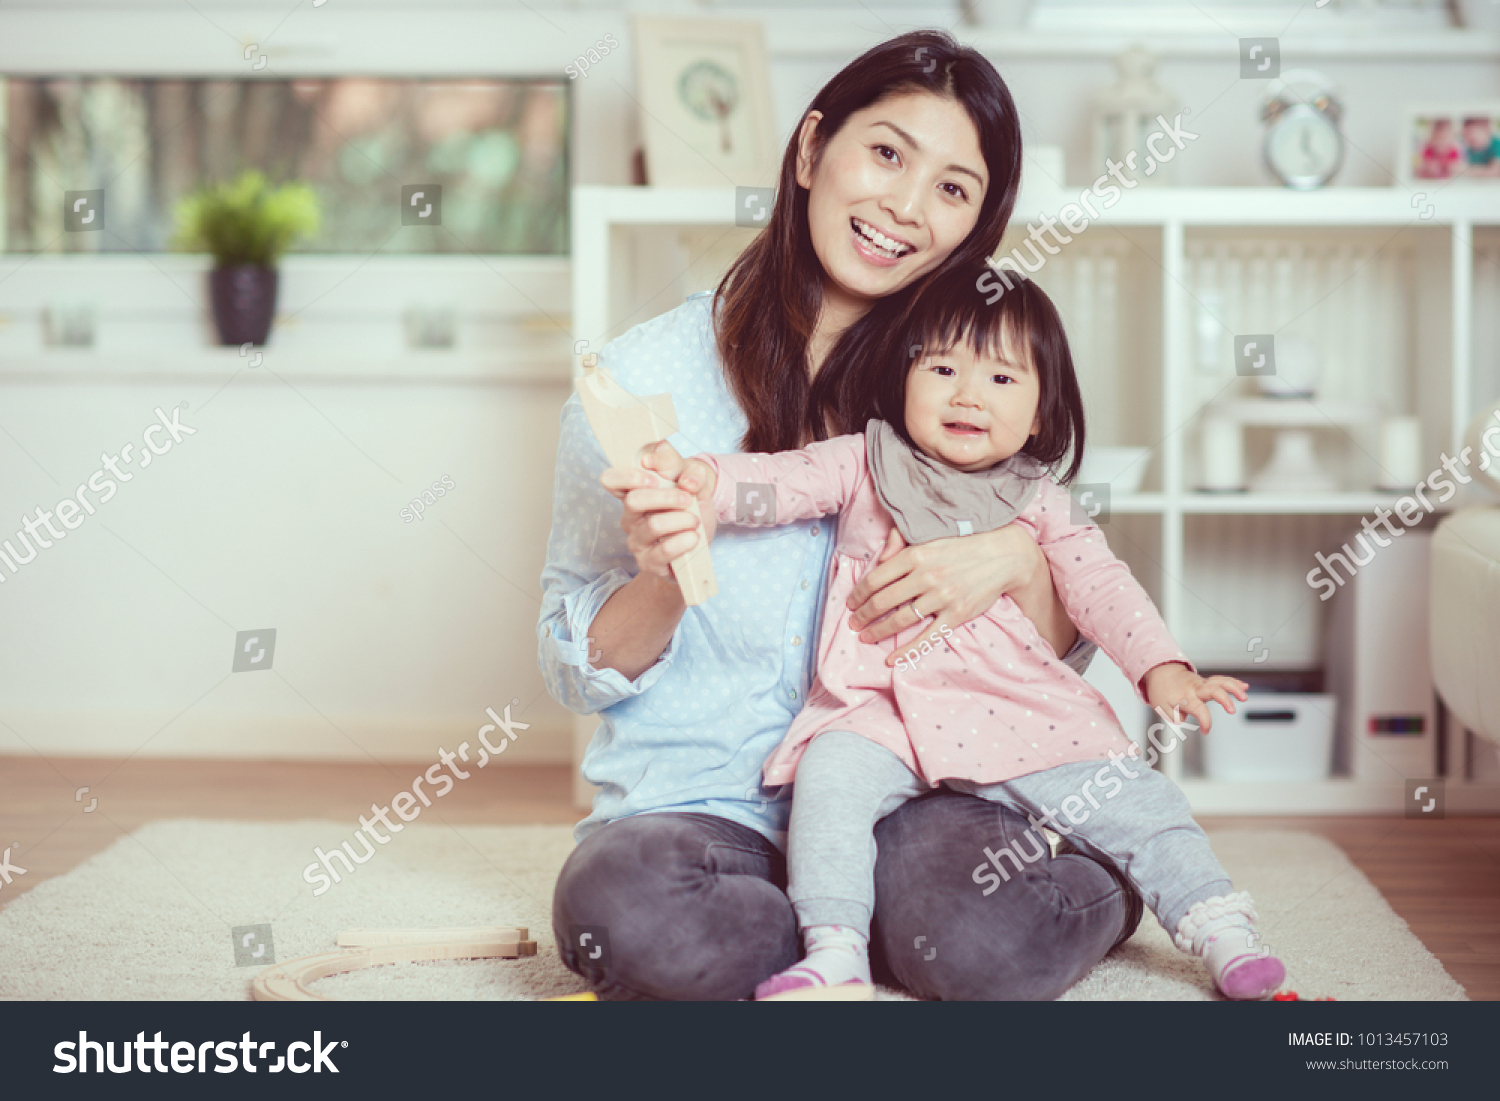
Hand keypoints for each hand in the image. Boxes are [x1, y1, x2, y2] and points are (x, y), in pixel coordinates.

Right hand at [599, 440, 716, 578]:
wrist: (700, 542)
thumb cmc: (690, 507)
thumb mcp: (694, 482)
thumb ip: (690, 471)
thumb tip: (686, 480)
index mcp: (634, 492)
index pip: (611, 480)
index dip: (628, 476)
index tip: (654, 478)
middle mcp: (630, 516)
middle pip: (633, 501)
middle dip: (665, 497)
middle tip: (687, 498)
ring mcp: (637, 540)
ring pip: (653, 525)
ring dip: (681, 519)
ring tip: (695, 520)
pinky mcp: (648, 562)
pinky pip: (663, 551)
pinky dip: (683, 541)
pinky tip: (693, 538)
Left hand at [845, 524, 1043, 666]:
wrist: (1004, 555)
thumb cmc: (963, 542)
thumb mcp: (930, 533)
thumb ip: (900, 540)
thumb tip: (879, 559)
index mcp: (916, 554)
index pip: (876, 578)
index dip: (859, 594)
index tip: (852, 602)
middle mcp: (926, 576)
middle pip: (883, 602)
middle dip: (862, 615)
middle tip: (853, 622)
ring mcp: (942, 597)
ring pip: (900, 620)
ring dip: (877, 631)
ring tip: (865, 636)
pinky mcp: (956, 614)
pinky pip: (926, 637)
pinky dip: (907, 650)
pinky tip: (892, 658)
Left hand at [1142, 663, 1248, 734]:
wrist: (1162, 671)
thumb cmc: (1162, 690)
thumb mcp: (1161, 707)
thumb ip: (1173, 716)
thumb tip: (1183, 719)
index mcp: (1185, 697)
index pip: (1199, 710)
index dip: (1205, 722)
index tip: (1206, 732)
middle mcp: (1195, 689)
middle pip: (1213, 690)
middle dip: (1224, 699)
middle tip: (1232, 710)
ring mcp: (1202, 683)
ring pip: (1220, 682)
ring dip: (1234, 688)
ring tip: (1244, 696)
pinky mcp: (1206, 681)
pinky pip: (1221, 679)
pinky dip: (1233, 682)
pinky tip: (1244, 687)